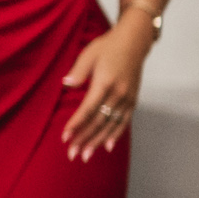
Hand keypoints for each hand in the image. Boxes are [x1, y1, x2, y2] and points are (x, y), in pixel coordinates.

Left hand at [60, 20, 151, 161]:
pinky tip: (107, 146)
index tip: (64, 137)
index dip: (76, 125)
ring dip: (97, 142)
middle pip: (99, 122)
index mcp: (105, 83)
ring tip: (86, 155)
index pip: (88, 110)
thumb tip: (66, 84)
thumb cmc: (107, 46)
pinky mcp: (132, 100)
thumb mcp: (88, 54)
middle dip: (84, 139)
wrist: (134, 42)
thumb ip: (78, 72)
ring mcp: (127, 98)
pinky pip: (123, 121)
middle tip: (72, 154)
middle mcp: (118, 94)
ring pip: (111, 125)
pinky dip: (115, 135)